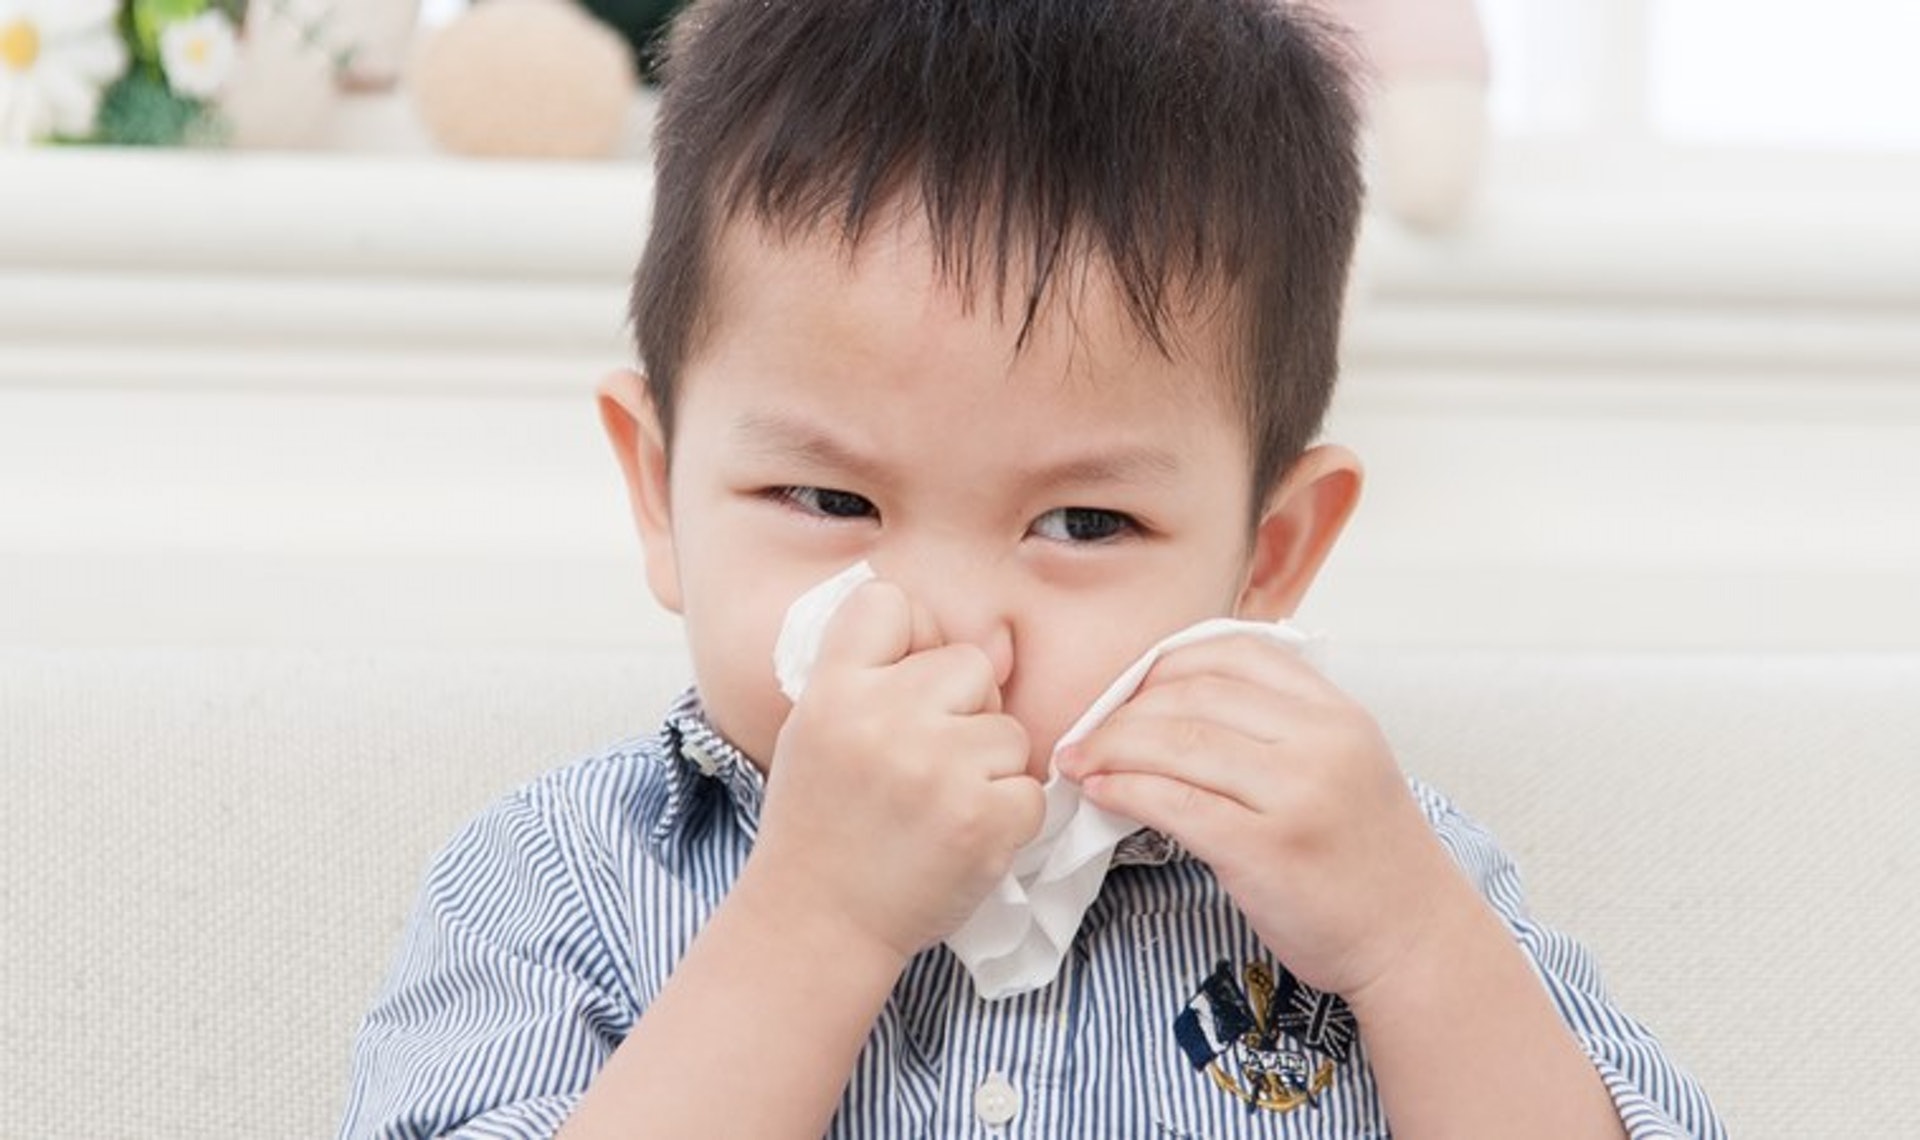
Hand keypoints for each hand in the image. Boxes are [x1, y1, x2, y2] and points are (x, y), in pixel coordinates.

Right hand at [747, 580, 1045, 961]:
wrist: (818, 922)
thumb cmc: (824, 821)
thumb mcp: (823, 729)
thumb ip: (887, 674)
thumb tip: (1002, 643)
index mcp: (835, 689)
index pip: (890, 602)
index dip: (908, 641)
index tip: (897, 689)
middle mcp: (885, 718)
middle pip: (971, 664)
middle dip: (962, 710)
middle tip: (920, 765)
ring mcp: (939, 769)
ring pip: (1009, 729)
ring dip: (988, 768)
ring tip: (936, 807)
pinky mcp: (984, 820)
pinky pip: (1031, 789)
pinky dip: (1007, 817)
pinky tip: (959, 838)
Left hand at [1058, 634, 1465, 996]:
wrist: (1413, 938)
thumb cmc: (1365, 857)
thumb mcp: (1341, 762)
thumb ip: (1276, 724)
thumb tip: (1167, 703)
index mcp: (1336, 710)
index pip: (1231, 652)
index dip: (1162, 664)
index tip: (1124, 691)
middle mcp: (1320, 741)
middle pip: (1191, 694)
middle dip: (1122, 709)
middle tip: (1086, 732)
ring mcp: (1295, 794)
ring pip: (1175, 742)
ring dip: (1109, 748)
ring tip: (1076, 761)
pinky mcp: (1265, 849)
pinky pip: (1174, 802)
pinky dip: (1124, 790)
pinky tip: (1099, 792)